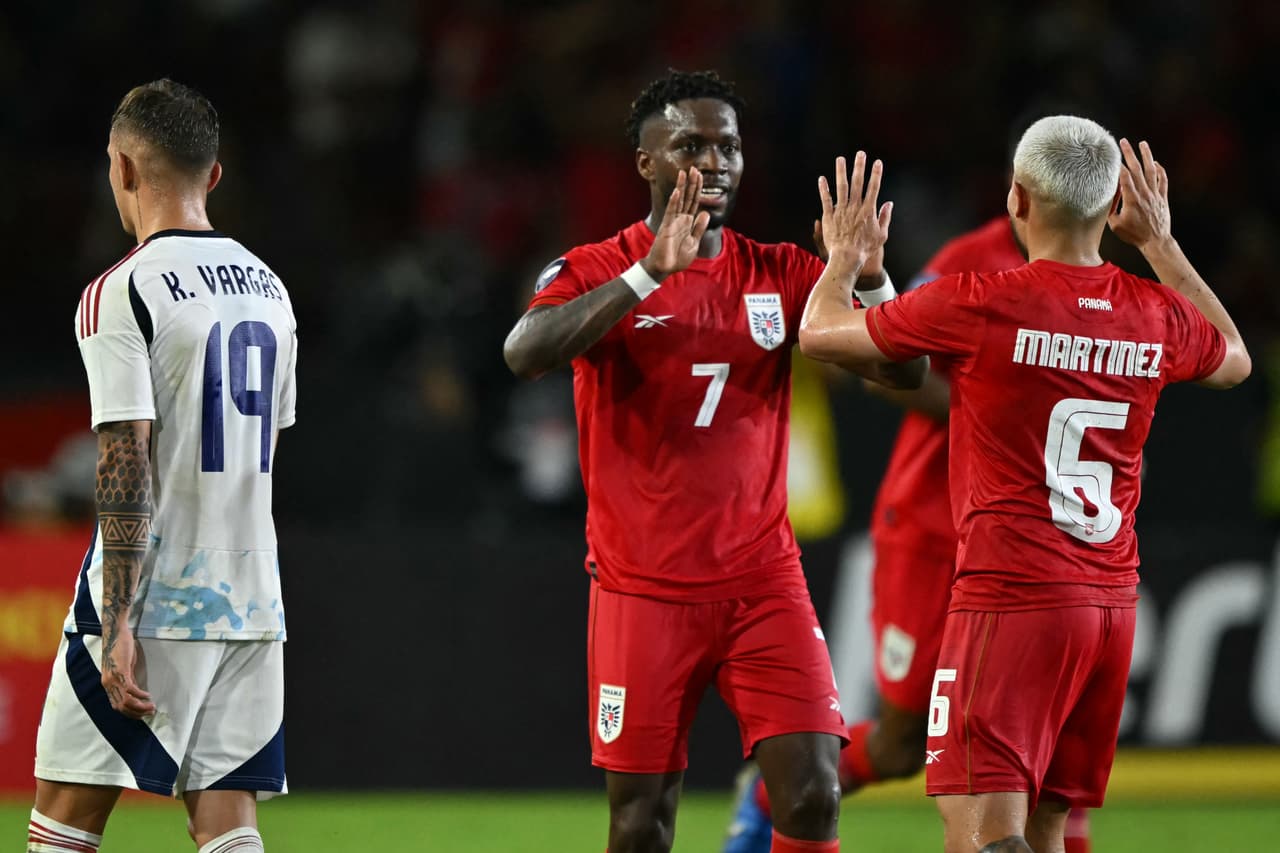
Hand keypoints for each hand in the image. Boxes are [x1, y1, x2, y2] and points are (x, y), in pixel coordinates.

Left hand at [101, 626, 155, 718]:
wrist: (115, 633)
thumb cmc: (119, 647)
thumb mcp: (122, 666)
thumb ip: (126, 678)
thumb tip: (134, 688)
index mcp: (107, 684)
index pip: (116, 706)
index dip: (129, 713)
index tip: (141, 714)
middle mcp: (108, 684)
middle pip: (121, 707)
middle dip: (137, 713)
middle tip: (149, 712)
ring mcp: (113, 679)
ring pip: (126, 701)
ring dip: (140, 706)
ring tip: (151, 706)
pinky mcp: (120, 672)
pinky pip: (130, 689)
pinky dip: (140, 695)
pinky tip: (147, 695)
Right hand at [644, 168, 711, 278]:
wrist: (665, 268)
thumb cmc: (677, 257)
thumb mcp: (693, 242)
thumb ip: (698, 228)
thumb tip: (704, 212)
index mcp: (687, 222)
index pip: (694, 202)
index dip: (698, 189)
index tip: (700, 176)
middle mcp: (680, 219)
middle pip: (687, 197)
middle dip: (691, 183)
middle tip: (694, 168)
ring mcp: (673, 221)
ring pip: (679, 200)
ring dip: (682, 186)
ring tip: (684, 172)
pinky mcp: (666, 226)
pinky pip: (671, 212)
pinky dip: (674, 202)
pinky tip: (677, 191)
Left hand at [818, 153, 892, 269]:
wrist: (847, 257)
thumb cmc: (865, 249)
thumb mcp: (881, 235)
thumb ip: (885, 218)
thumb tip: (889, 204)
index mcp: (868, 210)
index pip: (874, 188)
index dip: (876, 174)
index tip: (877, 162)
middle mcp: (855, 207)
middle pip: (858, 183)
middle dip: (860, 167)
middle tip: (860, 154)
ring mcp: (841, 210)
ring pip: (841, 187)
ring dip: (841, 172)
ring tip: (840, 159)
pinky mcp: (829, 216)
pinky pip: (826, 200)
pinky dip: (824, 189)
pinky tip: (822, 178)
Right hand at [1108, 139, 1170, 252]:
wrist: (1156, 241)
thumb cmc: (1134, 235)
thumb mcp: (1116, 225)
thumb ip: (1111, 209)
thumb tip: (1108, 197)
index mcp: (1132, 200)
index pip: (1125, 178)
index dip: (1118, 166)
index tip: (1112, 157)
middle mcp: (1144, 194)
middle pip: (1137, 169)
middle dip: (1129, 154)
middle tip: (1124, 142)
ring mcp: (1155, 194)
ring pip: (1151, 171)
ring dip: (1147, 156)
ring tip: (1143, 144)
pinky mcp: (1163, 197)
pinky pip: (1162, 180)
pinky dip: (1160, 170)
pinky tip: (1155, 163)